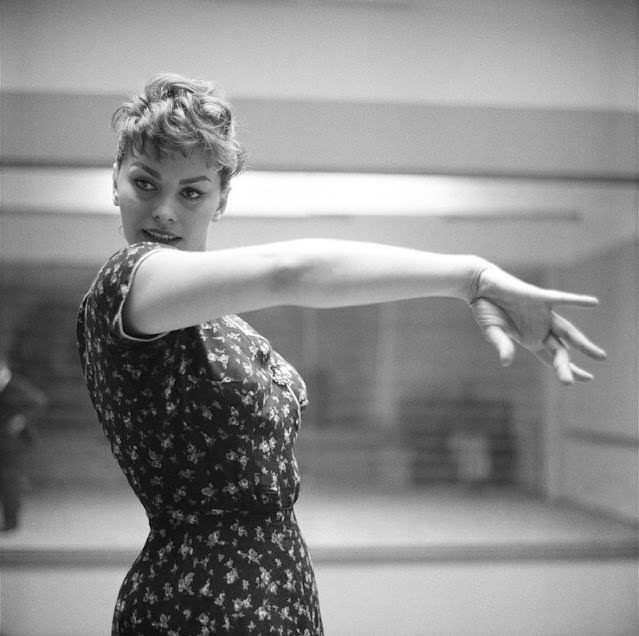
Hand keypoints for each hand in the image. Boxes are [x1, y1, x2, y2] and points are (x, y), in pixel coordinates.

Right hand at [468, 263, 606, 383]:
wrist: (480, 285)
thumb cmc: (485, 308)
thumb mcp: (492, 331)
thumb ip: (502, 345)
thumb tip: (506, 362)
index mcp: (530, 339)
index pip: (551, 358)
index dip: (565, 370)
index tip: (577, 381)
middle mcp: (540, 328)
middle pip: (560, 350)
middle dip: (570, 366)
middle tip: (587, 379)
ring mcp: (542, 313)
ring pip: (566, 331)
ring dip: (582, 343)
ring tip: (600, 357)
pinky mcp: (540, 297)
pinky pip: (561, 299)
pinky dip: (577, 300)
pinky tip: (593, 303)